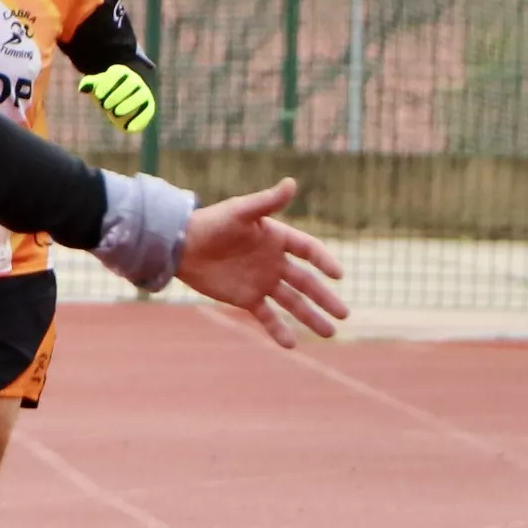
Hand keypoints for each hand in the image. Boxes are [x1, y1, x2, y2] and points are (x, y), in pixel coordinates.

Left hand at [78, 63, 153, 134]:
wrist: (116, 103)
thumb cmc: (103, 93)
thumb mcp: (95, 88)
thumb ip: (88, 84)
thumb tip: (83, 88)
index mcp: (121, 72)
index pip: (117, 73)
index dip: (108, 83)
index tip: (97, 95)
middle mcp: (135, 80)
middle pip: (130, 83)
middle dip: (116, 95)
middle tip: (104, 106)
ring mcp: (143, 93)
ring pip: (140, 96)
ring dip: (128, 104)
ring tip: (114, 113)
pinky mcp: (148, 107)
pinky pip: (148, 111)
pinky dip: (139, 120)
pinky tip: (128, 128)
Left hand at [171, 179, 348, 347]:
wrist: (182, 245)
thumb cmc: (212, 223)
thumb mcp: (241, 211)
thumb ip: (267, 201)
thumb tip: (291, 183)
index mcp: (277, 238)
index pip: (308, 250)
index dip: (324, 260)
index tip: (338, 275)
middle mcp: (274, 261)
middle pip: (307, 282)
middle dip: (325, 298)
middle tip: (345, 315)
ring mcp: (262, 281)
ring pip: (292, 302)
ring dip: (311, 317)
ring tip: (330, 332)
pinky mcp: (246, 298)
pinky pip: (267, 316)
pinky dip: (278, 330)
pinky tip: (292, 345)